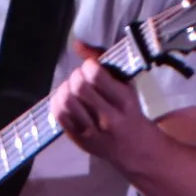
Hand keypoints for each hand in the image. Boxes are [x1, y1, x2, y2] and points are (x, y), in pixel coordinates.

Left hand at [49, 41, 156, 170]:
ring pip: (66, 102)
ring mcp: (93, 131)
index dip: (88, 66)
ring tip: (72, 87)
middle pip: (79, 88)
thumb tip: (77, 45)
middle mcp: (109, 118)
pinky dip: (57, 102)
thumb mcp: (127, 88)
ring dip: (65, 88)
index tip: (91, 66)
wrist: (137, 150)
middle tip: (80, 76)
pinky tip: (65, 98)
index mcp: (125, 102)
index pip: (96, 77)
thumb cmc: (131, 113)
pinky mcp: (79, 140)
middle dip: (76, 76)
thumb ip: (105, 66)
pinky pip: (59, 116)